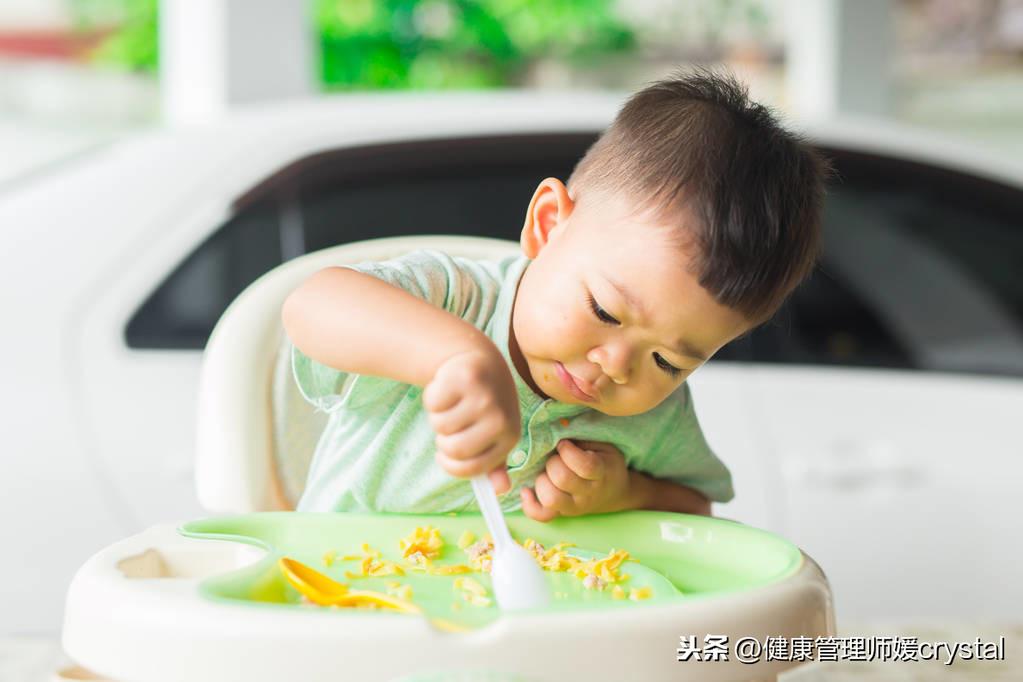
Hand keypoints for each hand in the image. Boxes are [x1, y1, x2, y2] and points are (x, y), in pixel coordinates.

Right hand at [423, 349, 519, 493]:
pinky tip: (448, 388)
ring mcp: (483, 396)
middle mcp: (500, 417)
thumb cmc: (485, 407)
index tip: (444, 455)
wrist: (482, 363)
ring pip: (439, 425)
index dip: (451, 466)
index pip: (472, 468)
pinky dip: (432, 397)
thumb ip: (494, 464)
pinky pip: (432, 402)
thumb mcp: (494, 434)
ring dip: (438, 417)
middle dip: (443, 440)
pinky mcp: (464, 377)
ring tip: (453, 405)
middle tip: (451, 425)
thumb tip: (500, 488)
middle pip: (453, 449)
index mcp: (509, 436)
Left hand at [520, 439, 630, 521]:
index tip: (564, 444)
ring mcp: (574, 507)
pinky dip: (530, 504)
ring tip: (547, 472)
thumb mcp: (602, 445)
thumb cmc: (605, 461)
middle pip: (562, 479)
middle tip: (556, 457)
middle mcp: (588, 493)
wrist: (615, 492)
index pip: (584, 466)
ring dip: (542, 481)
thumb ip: (582, 438)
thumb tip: (555, 428)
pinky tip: (527, 490)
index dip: (568, 451)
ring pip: (550, 499)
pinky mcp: (561, 514)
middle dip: (553, 462)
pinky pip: (541, 515)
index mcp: (601, 473)